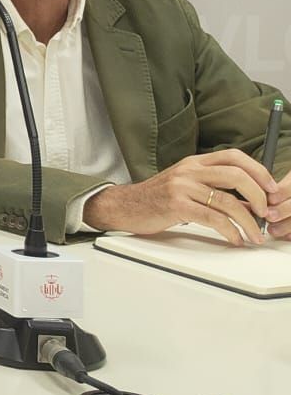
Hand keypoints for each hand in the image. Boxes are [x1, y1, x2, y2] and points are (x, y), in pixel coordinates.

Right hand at [84, 149, 285, 245]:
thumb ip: (216, 191)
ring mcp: (182, 187)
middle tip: (267, 212)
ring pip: (228, 201)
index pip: (234, 157)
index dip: (258, 171)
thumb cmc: (156, 198)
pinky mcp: (176, 205)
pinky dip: (230, 231)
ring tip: (254, 234)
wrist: (123, 206)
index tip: (271, 188)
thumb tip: (250, 206)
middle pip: (236, 175)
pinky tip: (234, 238)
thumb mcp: (187, 187)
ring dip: (248, 221)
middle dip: (259, 196)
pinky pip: (213, 218)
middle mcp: (189, 170)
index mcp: (194, 162)